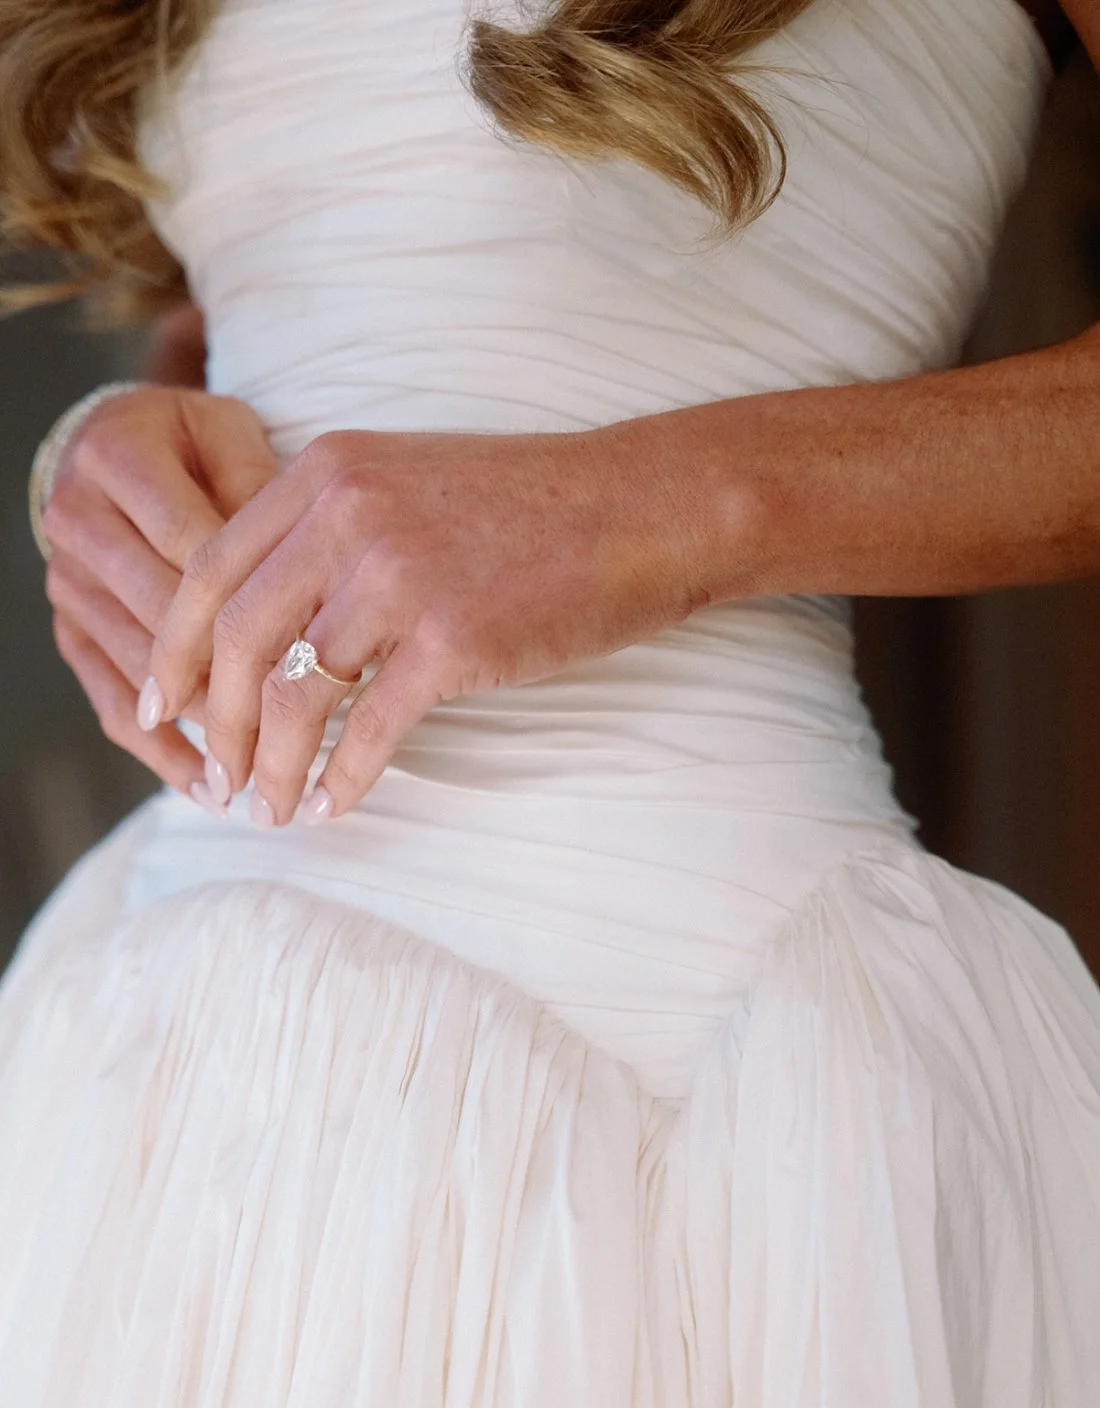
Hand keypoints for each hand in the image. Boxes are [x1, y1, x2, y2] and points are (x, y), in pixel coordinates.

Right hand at [43, 385, 277, 796]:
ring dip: (201, 730)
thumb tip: (309, 577)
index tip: (329, 659)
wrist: (119, 442)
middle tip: (303, 733)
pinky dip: (159, 750)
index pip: (201, 554)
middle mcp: (79, 521)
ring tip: (261, 780)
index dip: (266, 610)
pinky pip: (110, 698)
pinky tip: (205, 787)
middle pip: (167, 620)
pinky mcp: (70, 628)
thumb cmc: (199, 444)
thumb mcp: (235, 437)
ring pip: (138, 670)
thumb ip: (263, 493)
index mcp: (119, 459)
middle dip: (236, 683)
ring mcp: (67, 582)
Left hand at [147, 422, 708, 823]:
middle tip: (215, 778)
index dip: (172, 649)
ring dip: (273, 766)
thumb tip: (277, 619)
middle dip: (216, 723)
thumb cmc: (537, 505)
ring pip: (297, 694)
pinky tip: (334, 802)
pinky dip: (343, 775)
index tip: (159, 704)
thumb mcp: (412, 480)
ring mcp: (401, 575)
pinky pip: (371, 726)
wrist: (646, 506)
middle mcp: (350, 515)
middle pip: (240, 639)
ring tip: (269, 808)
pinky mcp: (454, 636)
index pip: (211, 569)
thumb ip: (333, 528)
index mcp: (329, 471)